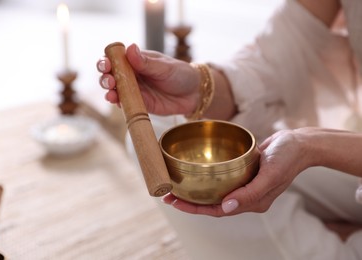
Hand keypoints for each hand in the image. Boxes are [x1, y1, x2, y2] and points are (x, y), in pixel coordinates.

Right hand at [96, 43, 200, 115]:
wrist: (194, 94)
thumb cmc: (181, 74)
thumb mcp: (165, 67)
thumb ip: (146, 62)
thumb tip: (130, 48)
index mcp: (136, 60)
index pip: (116, 58)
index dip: (107, 60)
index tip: (106, 64)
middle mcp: (133, 75)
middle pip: (111, 75)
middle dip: (105, 77)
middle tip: (109, 81)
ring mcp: (135, 90)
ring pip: (115, 90)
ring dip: (109, 91)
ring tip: (110, 93)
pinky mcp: (139, 104)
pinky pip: (125, 104)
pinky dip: (119, 103)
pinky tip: (117, 102)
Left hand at [163, 129, 312, 216]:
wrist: (299, 143)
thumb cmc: (287, 158)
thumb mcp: (271, 175)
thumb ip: (250, 194)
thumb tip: (225, 208)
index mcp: (251, 202)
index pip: (216, 210)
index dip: (194, 209)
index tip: (174, 202)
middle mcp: (245, 196)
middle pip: (212, 202)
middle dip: (189, 200)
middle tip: (167, 193)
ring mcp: (243, 184)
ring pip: (214, 190)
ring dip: (195, 188)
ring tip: (175, 183)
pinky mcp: (243, 171)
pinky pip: (221, 177)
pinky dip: (206, 176)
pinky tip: (194, 170)